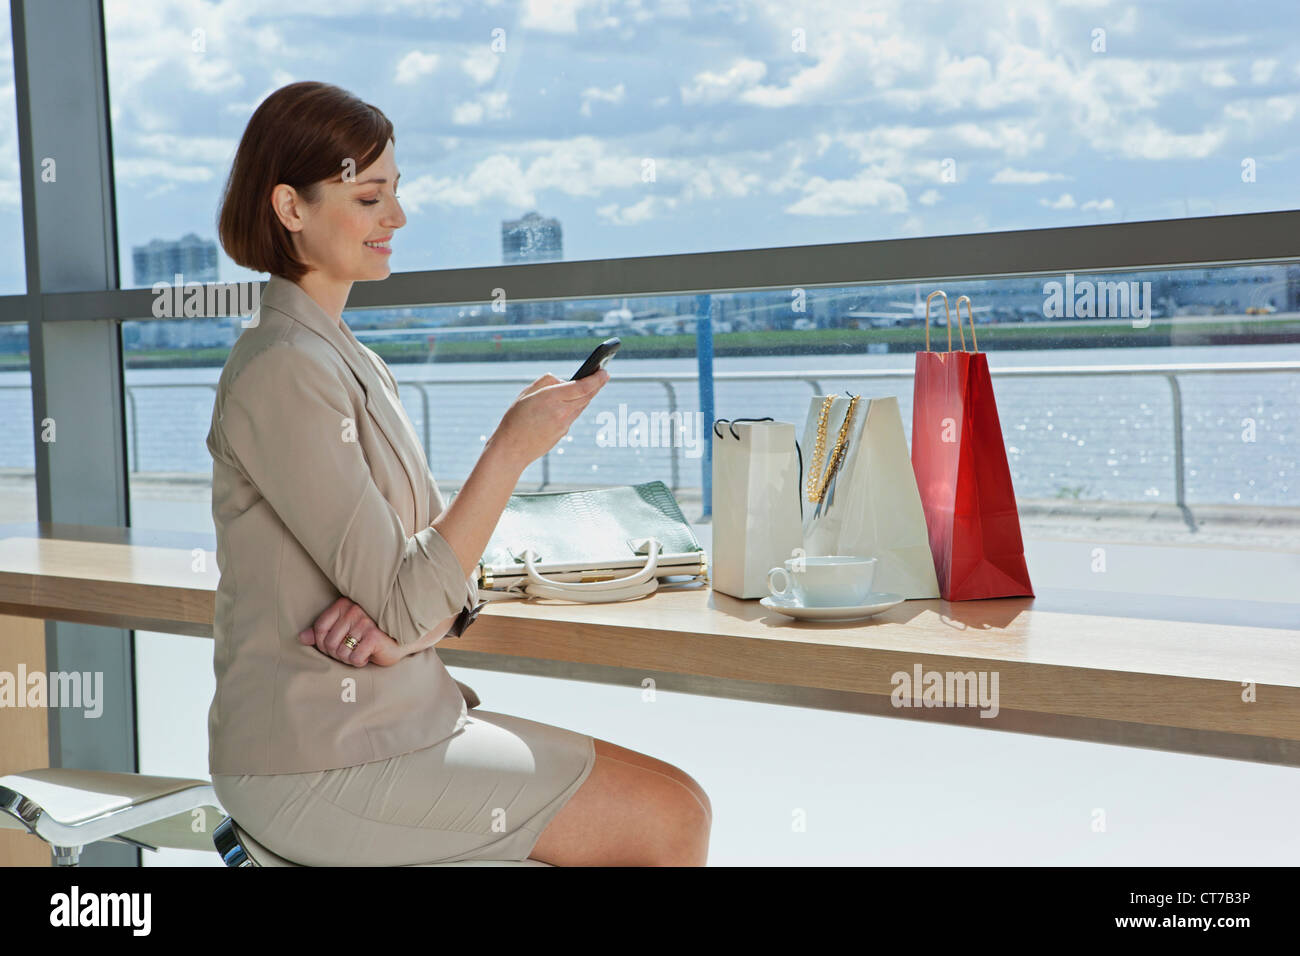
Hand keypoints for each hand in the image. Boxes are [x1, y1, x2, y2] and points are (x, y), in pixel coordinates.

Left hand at [298, 597, 403, 666]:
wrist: (401, 638)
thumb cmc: (370, 634)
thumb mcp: (345, 629)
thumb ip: (323, 632)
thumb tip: (302, 638)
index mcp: (343, 605)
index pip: (319, 628)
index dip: (321, 644)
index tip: (333, 648)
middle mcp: (353, 611)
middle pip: (328, 643)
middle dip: (337, 654)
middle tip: (350, 652)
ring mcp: (365, 623)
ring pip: (341, 653)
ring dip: (349, 659)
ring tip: (360, 652)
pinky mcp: (374, 637)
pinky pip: (354, 658)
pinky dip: (360, 662)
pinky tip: (368, 655)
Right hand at [491, 368, 608, 467]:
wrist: (512, 449)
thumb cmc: (515, 419)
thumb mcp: (526, 393)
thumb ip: (546, 382)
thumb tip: (564, 381)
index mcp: (552, 398)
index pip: (582, 387)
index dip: (596, 379)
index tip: (604, 372)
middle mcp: (562, 411)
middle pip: (586, 396)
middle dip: (597, 385)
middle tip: (603, 376)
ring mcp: (564, 424)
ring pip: (581, 406)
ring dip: (587, 396)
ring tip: (591, 386)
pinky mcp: (563, 433)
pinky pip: (572, 416)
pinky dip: (575, 407)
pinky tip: (573, 402)